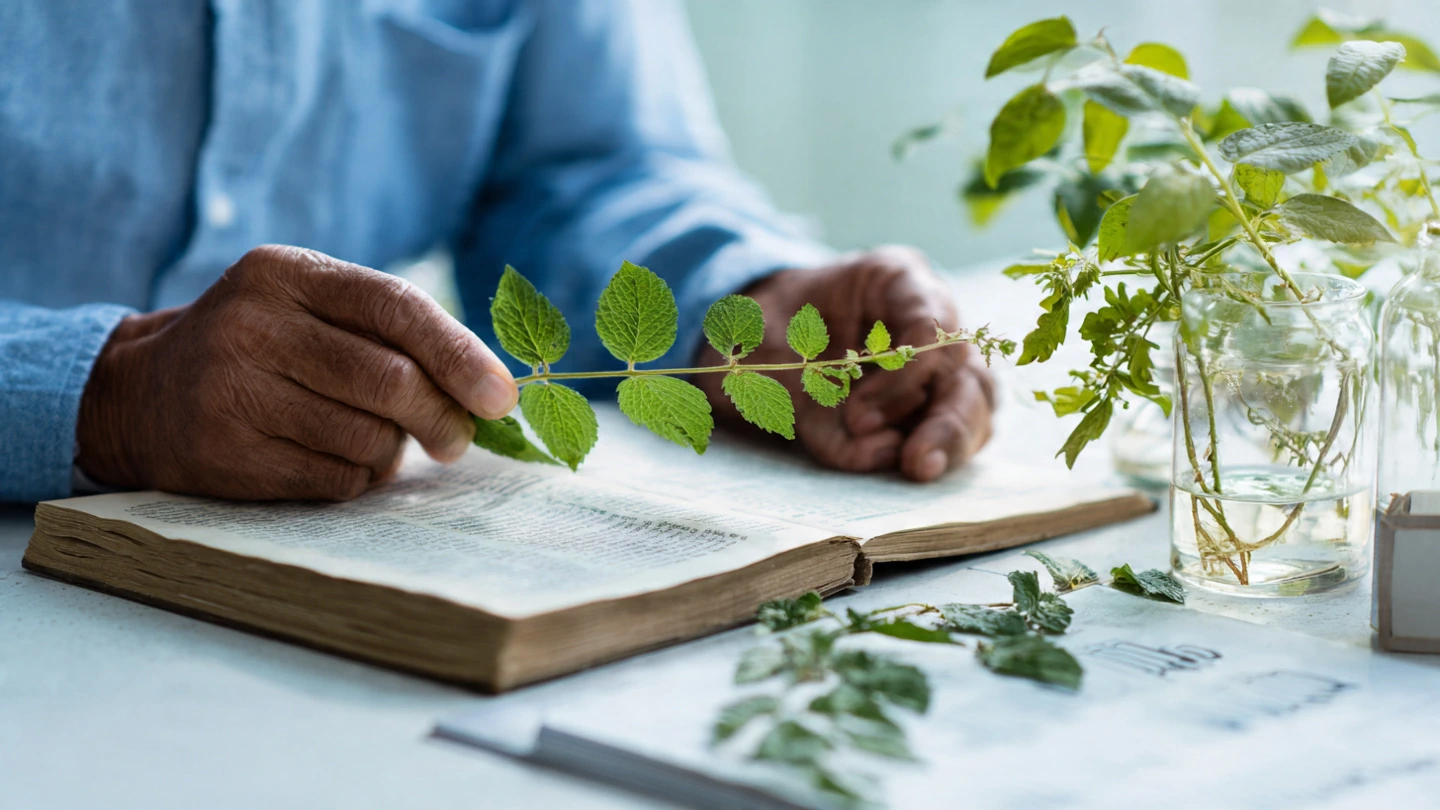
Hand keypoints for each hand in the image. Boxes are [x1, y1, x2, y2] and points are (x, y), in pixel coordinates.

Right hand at [76, 245, 516, 499]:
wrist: (142, 394)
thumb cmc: (264, 348)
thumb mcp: (311, 308)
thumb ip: (392, 331)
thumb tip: (492, 390)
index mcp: (286, 274)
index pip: (394, 306)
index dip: (460, 353)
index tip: (501, 396)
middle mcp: (253, 326)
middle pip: (388, 380)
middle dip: (441, 416)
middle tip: (458, 438)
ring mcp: (233, 391)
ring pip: (367, 437)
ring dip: (391, 451)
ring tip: (370, 439)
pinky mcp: (226, 455)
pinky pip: (334, 480)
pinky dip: (356, 478)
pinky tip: (332, 459)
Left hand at [694, 246, 993, 481]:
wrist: (747, 338)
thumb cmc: (759, 328)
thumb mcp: (763, 347)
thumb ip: (811, 398)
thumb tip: (878, 451)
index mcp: (895, 279)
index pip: (932, 323)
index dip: (906, 375)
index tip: (856, 414)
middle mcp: (929, 318)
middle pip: (967, 369)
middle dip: (948, 420)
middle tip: (916, 463)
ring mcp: (937, 364)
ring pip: (976, 404)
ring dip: (952, 441)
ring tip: (916, 467)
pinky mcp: (930, 406)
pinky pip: (955, 432)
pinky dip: (937, 453)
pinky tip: (898, 465)